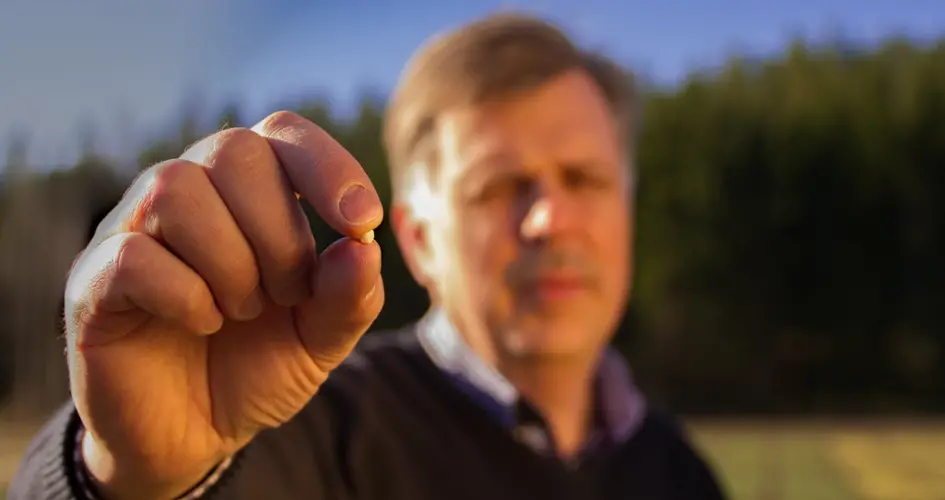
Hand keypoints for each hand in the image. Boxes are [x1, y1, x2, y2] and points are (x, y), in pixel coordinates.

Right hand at [64, 111, 384, 498]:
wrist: (193, 436)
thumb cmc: (257, 366)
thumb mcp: (321, 338)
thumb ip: (349, 295)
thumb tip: (364, 246)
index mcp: (248, 192)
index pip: (283, 133)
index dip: (328, 165)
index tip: (359, 223)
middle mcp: (188, 193)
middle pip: (233, 150)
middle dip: (280, 232)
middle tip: (287, 293)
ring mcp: (134, 230)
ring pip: (178, 190)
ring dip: (232, 262)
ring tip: (241, 310)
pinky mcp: (95, 280)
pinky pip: (134, 255)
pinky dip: (186, 295)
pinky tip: (203, 323)